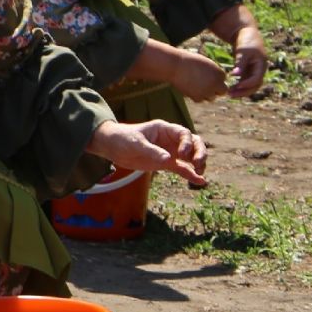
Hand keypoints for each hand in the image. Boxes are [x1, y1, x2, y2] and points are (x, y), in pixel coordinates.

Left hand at [86, 119, 207, 185]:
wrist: (111, 147)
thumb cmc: (123, 138)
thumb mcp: (136, 144)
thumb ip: (152, 151)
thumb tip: (169, 159)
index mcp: (164, 129)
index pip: (184, 133)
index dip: (187, 143)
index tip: (181, 154)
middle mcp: (171, 140)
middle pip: (193, 143)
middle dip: (199, 152)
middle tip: (197, 163)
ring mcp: (169, 152)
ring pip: (190, 157)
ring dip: (198, 164)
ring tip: (200, 173)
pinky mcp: (166, 164)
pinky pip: (182, 169)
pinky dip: (190, 174)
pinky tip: (200, 181)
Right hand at [170, 49, 229, 102]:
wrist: (175, 66)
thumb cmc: (189, 62)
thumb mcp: (206, 65)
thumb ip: (213, 73)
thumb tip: (216, 83)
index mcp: (220, 73)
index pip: (223, 80)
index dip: (214, 78)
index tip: (204, 75)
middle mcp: (216, 84)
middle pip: (222, 91)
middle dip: (215, 89)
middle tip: (204, 84)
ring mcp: (208, 91)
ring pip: (212, 97)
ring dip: (206, 93)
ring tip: (195, 86)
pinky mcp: (198, 97)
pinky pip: (200, 100)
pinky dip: (195, 96)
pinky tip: (189, 88)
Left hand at [227, 26, 267, 97]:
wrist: (246, 34)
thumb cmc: (246, 41)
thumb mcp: (243, 51)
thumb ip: (240, 63)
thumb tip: (235, 75)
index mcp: (262, 65)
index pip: (257, 79)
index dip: (247, 84)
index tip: (236, 86)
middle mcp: (260, 70)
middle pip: (255, 85)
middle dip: (244, 91)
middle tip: (231, 95)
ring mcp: (254, 71)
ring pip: (250, 86)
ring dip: (241, 91)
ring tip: (229, 94)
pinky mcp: (248, 71)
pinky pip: (245, 82)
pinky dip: (239, 87)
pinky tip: (230, 89)